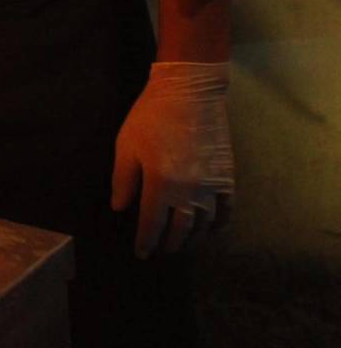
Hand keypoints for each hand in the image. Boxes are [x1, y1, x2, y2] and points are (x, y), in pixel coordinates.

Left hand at [111, 61, 233, 258]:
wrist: (189, 93)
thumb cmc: (150, 117)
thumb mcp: (126, 146)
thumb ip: (123, 180)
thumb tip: (119, 207)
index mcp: (160, 184)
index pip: (152, 224)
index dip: (146, 241)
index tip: (141, 254)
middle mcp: (188, 191)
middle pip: (180, 230)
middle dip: (168, 244)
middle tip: (160, 251)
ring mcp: (211, 186)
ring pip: (203, 225)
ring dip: (191, 238)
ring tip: (181, 243)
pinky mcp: (227, 178)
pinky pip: (225, 211)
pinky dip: (217, 225)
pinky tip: (209, 229)